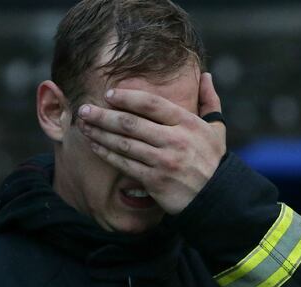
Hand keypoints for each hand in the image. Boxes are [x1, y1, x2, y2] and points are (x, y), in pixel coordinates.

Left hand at [77, 72, 225, 214]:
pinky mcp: (154, 180)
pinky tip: (94, 145)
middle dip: (104, 115)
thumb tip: (205, 76)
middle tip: (84, 110)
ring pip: (123, 143)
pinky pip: (124, 163)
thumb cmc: (212, 160)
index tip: (108, 94)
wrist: (217, 197)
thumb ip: (209, 101)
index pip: (152, 104)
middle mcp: (175, 140)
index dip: (127, 97)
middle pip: (131, 123)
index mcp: (187, 123)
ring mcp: (163, 161)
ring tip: (83, 125)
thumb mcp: (217, 129)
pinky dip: (106, 153)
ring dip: (100, 133)